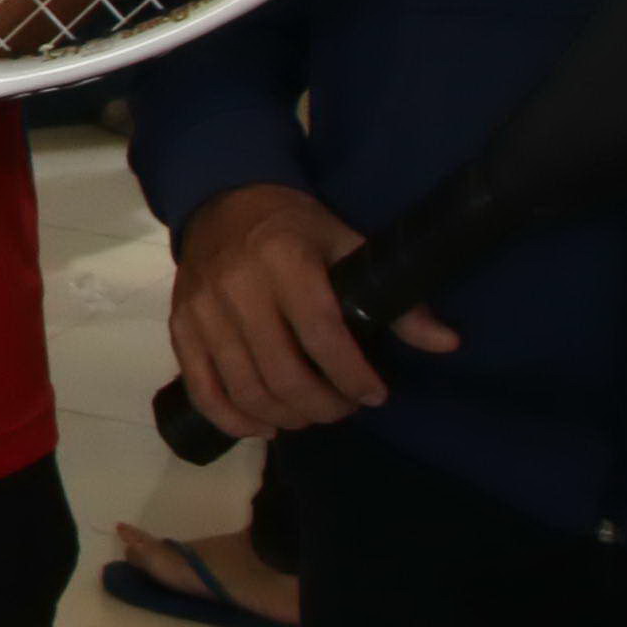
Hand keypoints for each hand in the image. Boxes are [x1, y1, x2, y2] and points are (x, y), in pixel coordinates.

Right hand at [166, 179, 451, 437]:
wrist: (221, 201)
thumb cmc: (294, 227)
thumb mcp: (347, 245)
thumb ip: (395, 300)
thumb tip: (447, 343)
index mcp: (284, 260)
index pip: (322, 335)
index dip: (353, 376)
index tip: (376, 395)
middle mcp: (238, 287)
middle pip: (282, 373)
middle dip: (323, 406)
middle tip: (346, 408)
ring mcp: (202, 310)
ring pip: (245, 389)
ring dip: (287, 416)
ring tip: (311, 414)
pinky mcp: (180, 326)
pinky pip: (202, 390)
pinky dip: (235, 419)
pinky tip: (266, 424)